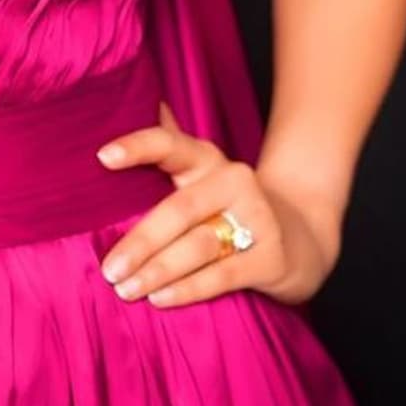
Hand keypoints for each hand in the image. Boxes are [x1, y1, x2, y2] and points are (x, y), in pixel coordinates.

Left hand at [94, 100, 342, 308]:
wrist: (304, 239)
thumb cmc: (232, 208)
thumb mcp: (201, 179)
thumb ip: (168, 154)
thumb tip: (136, 106)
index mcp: (207, 160)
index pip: (169, 144)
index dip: (137, 147)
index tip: (102, 157)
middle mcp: (233, 180)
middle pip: (179, 209)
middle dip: (140, 241)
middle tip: (109, 269)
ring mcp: (257, 218)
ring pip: (198, 244)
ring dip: (158, 270)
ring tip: (126, 289)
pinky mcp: (272, 257)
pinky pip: (222, 274)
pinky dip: (188, 288)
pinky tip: (160, 298)